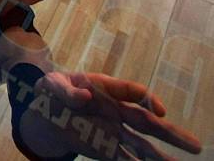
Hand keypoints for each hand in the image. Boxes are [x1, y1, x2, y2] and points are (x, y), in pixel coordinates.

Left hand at [28, 71, 200, 159]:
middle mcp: (114, 110)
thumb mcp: (52, 85)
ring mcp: (112, 130)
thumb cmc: (51, 91)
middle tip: (195, 145)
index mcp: (104, 88)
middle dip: (170, 133)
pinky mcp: (104, 147)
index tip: (159, 111)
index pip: (131, 91)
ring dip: (160, 158)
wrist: (43, 111)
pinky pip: (124, 158)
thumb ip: (66, 91)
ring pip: (141, 146)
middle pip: (146, 121)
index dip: (147, 99)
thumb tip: (85, 96)